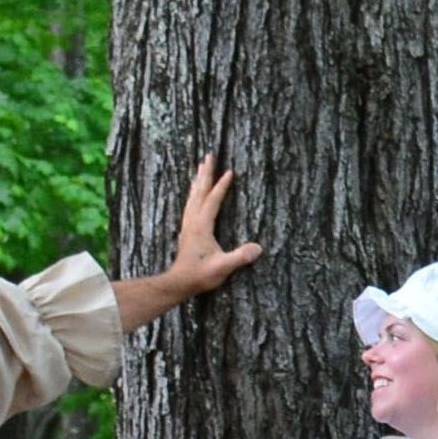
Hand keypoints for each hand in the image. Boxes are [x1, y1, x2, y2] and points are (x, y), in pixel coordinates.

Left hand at [112, 154, 262, 330]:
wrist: (179, 283)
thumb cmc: (199, 275)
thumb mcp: (222, 267)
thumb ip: (239, 258)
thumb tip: (258, 248)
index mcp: (201, 226)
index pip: (213, 200)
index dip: (222, 186)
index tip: (230, 171)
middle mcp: (193, 221)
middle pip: (199, 191)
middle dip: (205, 173)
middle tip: (209, 155)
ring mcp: (188, 224)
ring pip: (193, 196)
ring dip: (198, 180)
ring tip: (201, 166)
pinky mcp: (187, 230)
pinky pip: (190, 204)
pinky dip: (194, 192)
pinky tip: (195, 191)